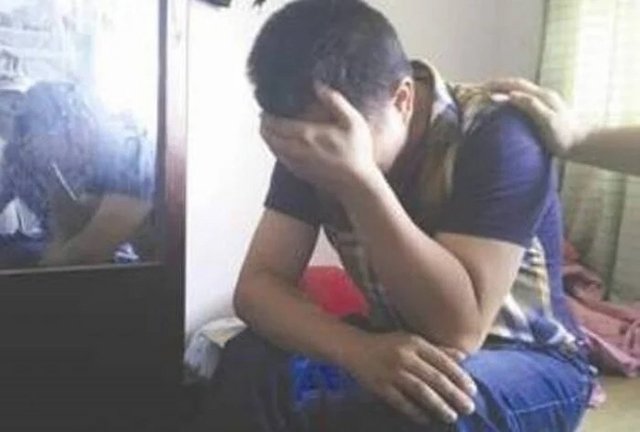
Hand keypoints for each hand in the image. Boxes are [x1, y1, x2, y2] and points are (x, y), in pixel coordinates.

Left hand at [260, 82, 377, 197]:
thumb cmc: (357, 152)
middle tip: (264, 118)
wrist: (356, 184)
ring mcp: (296, 163)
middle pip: (269, 137)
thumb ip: (335, 101)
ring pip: (273, 149)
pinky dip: (276, 150)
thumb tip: (319, 86)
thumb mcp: (352, 121)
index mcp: (306, 134)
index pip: (276, 124)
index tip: (264, 110)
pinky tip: (281, 146)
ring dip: (268, 139)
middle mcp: (296, 149)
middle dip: (264, 127)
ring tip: (269, 130)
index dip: (266, 116)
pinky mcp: (299, 173)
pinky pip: (280, 159)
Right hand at [342, 332, 476, 424]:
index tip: (472, 390)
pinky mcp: (380, 386)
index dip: (459, 377)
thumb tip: (464, 357)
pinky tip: (427, 419)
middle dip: (454, 395)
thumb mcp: (412, 340)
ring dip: (438, 406)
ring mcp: (391, 372)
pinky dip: (415, 412)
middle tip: (469, 407)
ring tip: (452, 416)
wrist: (354, 347)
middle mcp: (404, 356)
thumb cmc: (387, 344)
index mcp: (414, 343)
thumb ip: (437, 349)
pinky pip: (401, 402)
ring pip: (420, 392)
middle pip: (435, 378)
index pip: (443, 361)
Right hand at [484, 78, 588, 156]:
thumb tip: (510, 94)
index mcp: (542, 96)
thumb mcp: (547, 120)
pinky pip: (523, 99)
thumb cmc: (565, 136)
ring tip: (488, 94)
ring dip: (503, 89)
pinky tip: (506, 105)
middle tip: (480, 88)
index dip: (497, 85)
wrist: (583, 144)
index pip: (514, 85)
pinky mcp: (545, 110)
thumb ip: (530, 105)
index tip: (480, 87)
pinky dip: (510, 98)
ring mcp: (545, 102)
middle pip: (516, 84)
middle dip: (497, 84)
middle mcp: (543, 95)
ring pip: (520, 90)